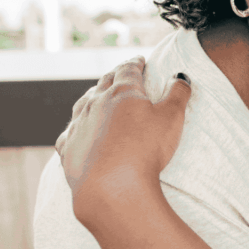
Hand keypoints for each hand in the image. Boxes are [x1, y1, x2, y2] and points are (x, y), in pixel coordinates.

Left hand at [55, 56, 191, 224]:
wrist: (112, 188)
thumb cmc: (146, 150)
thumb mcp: (172, 118)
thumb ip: (178, 93)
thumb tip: (181, 76)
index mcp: (122, 92)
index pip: (128, 70)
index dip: (135, 64)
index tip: (140, 61)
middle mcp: (95, 104)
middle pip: (104, 83)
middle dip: (114, 76)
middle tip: (122, 73)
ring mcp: (78, 126)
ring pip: (83, 103)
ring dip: (92, 96)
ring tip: (98, 95)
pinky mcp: (68, 149)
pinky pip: (70, 132)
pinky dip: (77, 126)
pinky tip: (78, 130)